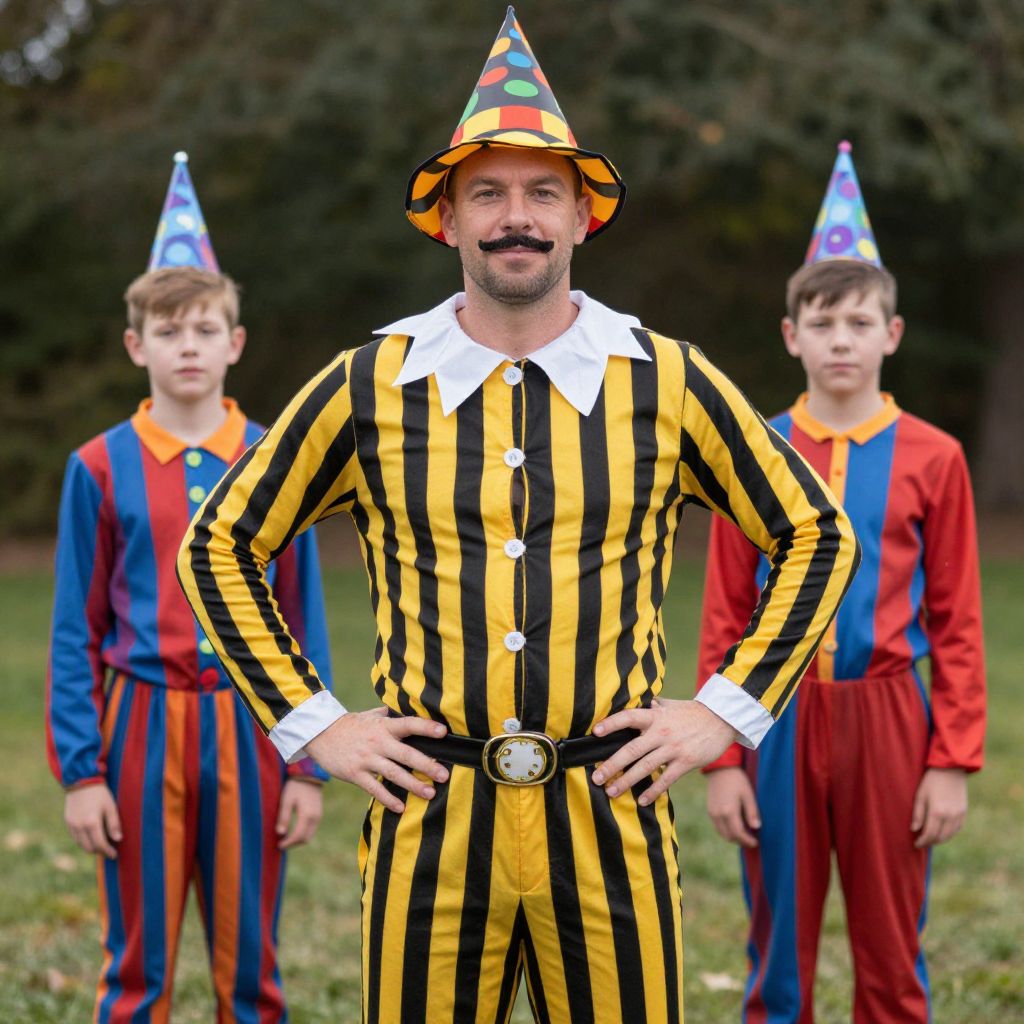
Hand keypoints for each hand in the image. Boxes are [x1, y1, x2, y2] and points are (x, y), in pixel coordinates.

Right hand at [64, 782, 121, 858]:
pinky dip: (83, 840)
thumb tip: (118, 839)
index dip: (107, 852)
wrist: (81, 781)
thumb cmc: (99, 793)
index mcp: (91, 823)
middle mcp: (79, 827)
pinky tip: (91, 836)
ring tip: (101, 844)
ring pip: (81, 844)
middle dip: (99, 851)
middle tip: (108, 850)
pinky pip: (75, 837)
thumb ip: (114, 824)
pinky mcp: (67, 822)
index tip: (114, 855)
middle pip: (89, 847)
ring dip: (90, 847)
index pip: (99, 844)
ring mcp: (71, 825)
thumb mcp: (111, 806)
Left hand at [276, 779, 323, 849]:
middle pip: (305, 838)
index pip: (298, 836)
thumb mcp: (286, 800)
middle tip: (282, 843)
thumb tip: (280, 833)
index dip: (288, 843)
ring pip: (309, 835)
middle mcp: (315, 818)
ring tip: (286, 838)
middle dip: (293, 844)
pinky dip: (303, 833)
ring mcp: (319, 816)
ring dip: (298, 839)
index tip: (279, 845)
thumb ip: (284, 817)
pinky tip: (294, 831)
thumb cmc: (295, 786)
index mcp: (307, 815)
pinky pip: (312, 829)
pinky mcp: (319, 813)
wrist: (309, 775)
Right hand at [306, 708, 448, 813]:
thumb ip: (389, 715)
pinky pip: (374, 788)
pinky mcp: (355, 774)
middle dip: (426, 765)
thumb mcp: (370, 716)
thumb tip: (407, 707)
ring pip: (393, 773)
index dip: (426, 727)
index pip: (408, 724)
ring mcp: (366, 759)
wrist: (320, 734)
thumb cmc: (351, 725)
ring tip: (430, 793)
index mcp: (383, 727)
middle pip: (406, 754)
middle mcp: (377, 742)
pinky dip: (387, 799)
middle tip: (444, 775)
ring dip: (413, 785)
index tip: (444, 732)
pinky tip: (401, 807)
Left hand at [590, 698, 738, 805]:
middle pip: (632, 749)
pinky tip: (642, 800)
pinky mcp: (686, 762)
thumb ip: (656, 707)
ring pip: (645, 767)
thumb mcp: (672, 705)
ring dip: (627, 781)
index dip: (611, 723)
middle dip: (612, 765)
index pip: (629, 717)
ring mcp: (673, 748)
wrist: (722, 720)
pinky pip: (666, 780)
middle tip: (597, 777)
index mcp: (656, 716)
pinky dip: (653, 791)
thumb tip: (645, 704)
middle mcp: (661, 732)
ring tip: (612, 792)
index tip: (595, 732)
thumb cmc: (693, 712)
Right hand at [705, 766, 760, 847]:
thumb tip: (757, 827)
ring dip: (733, 837)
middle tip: (751, 840)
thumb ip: (752, 812)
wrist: (720, 768)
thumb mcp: (748, 794)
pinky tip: (734, 826)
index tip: (755, 843)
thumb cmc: (737, 780)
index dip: (747, 841)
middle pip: (729, 836)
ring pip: (722, 833)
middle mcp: (718, 814)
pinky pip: (718, 827)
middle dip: (740, 841)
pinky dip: (726, 831)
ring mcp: (712, 813)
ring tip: (744, 835)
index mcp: (729, 811)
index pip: (738, 833)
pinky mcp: (710, 810)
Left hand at [911, 767, 967, 847]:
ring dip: (940, 839)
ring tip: (931, 838)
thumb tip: (914, 830)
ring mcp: (959, 814)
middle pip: (941, 837)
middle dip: (931, 842)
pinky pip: (957, 828)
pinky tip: (942, 831)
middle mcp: (950, 816)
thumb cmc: (931, 781)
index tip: (916, 844)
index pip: (930, 834)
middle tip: (922, 842)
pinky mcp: (964, 811)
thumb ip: (918, 814)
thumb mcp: (920, 795)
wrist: (951, 769)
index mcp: (937, 812)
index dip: (922, 841)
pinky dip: (949, 833)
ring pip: (950, 835)